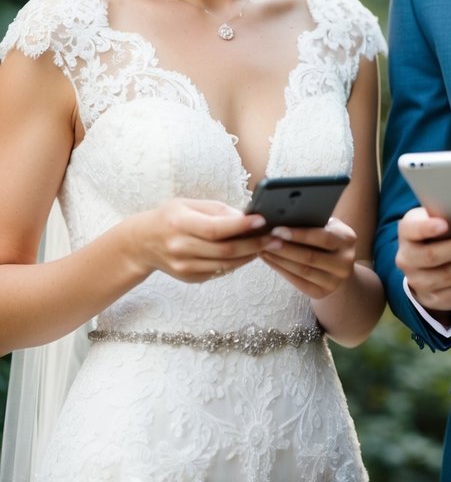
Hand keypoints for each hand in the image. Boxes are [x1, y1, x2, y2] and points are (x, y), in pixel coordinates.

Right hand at [132, 198, 266, 283]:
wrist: (142, 243)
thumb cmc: (170, 217)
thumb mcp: (189, 204)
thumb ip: (218, 211)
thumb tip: (246, 217)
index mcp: (180, 224)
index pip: (216, 228)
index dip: (241, 226)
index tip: (263, 221)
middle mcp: (181, 248)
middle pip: (225, 250)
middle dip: (255, 244)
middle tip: (276, 237)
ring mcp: (185, 267)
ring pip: (226, 264)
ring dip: (251, 255)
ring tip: (269, 245)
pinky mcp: (191, 278)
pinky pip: (220, 271)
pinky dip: (237, 262)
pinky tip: (249, 253)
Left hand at [258, 216, 358, 298]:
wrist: (339, 265)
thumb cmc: (327, 237)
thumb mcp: (327, 226)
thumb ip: (313, 221)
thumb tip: (283, 215)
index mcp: (348, 239)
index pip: (323, 237)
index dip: (299, 234)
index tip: (277, 229)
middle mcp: (345, 262)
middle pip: (311, 257)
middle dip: (285, 249)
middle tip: (265, 240)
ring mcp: (335, 281)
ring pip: (303, 271)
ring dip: (279, 260)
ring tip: (262, 249)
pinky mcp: (322, 293)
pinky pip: (299, 282)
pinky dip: (282, 270)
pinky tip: (270, 260)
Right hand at [395, 206, 450, 315]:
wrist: (426, 264)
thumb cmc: (438, 232)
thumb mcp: (435, 220)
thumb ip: (447, 217)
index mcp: (406, 233)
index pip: (412, 229)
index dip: (427, 228)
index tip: (445, 224)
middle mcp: (407, 259)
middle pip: (433, 256)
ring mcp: (418, 282)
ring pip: (448, 277)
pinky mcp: (434, 299)